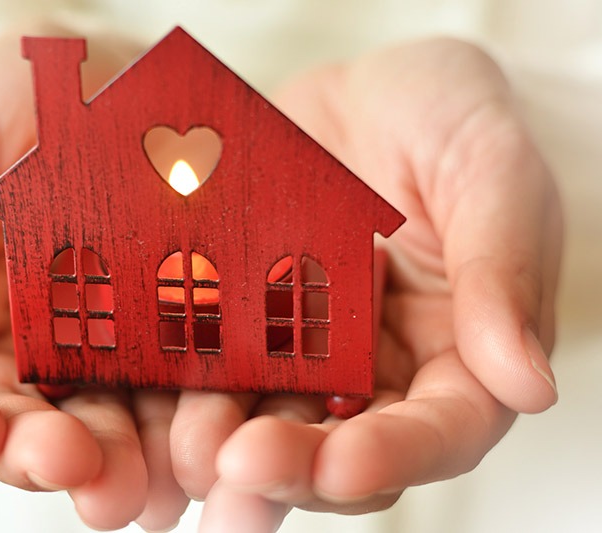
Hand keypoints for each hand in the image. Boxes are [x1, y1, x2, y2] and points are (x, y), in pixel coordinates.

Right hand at [0, 26, 188, 530]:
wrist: (111, 69)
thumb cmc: (15, 98)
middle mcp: (26, 345)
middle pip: (19, 428)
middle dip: (38, 455)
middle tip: (70, 464)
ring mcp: (103, 346)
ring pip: (100, 427)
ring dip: (113, 464)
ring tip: (135, 484)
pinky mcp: (171, 334)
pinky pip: (174, 392)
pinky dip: (179, 431)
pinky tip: (193, 450)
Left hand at [166, 38, 561, 531]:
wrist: (362, 92)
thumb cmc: (445, 122)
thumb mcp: (492, 173)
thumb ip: (504, 272)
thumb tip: (528, 384)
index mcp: (454, 353)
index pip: (438, 429)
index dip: (393, 454)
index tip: (345, 464)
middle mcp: (372, 369)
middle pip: (338, 444)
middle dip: (292, 465)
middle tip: (242, 468)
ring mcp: (299, 349)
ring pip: (263, 418)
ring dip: (224, 445)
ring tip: (188, 450)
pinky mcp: (235, 320)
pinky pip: (203, 359)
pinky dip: (175, 385)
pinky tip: (141, 395)